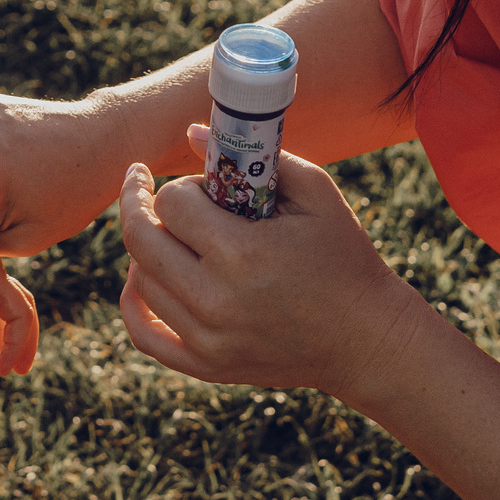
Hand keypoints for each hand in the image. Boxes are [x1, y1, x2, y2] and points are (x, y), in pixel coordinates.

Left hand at [117, 126, 421, 396]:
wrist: (366, 338)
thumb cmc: (344, 257)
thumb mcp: (314, 192)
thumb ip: (253, 156)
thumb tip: (191, 133)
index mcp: (243, 253)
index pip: (171, 203)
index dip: (182, 185)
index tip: (201, 185)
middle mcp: (216, 300)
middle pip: (140, 240)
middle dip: (138, 202)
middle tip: (144, 186)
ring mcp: (208, 340)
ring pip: (140, 281)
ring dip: (146, 249)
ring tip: (168, 232)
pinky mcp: (208, 366)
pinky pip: (145, 336)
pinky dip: (133, 303)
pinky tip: (142, 277)